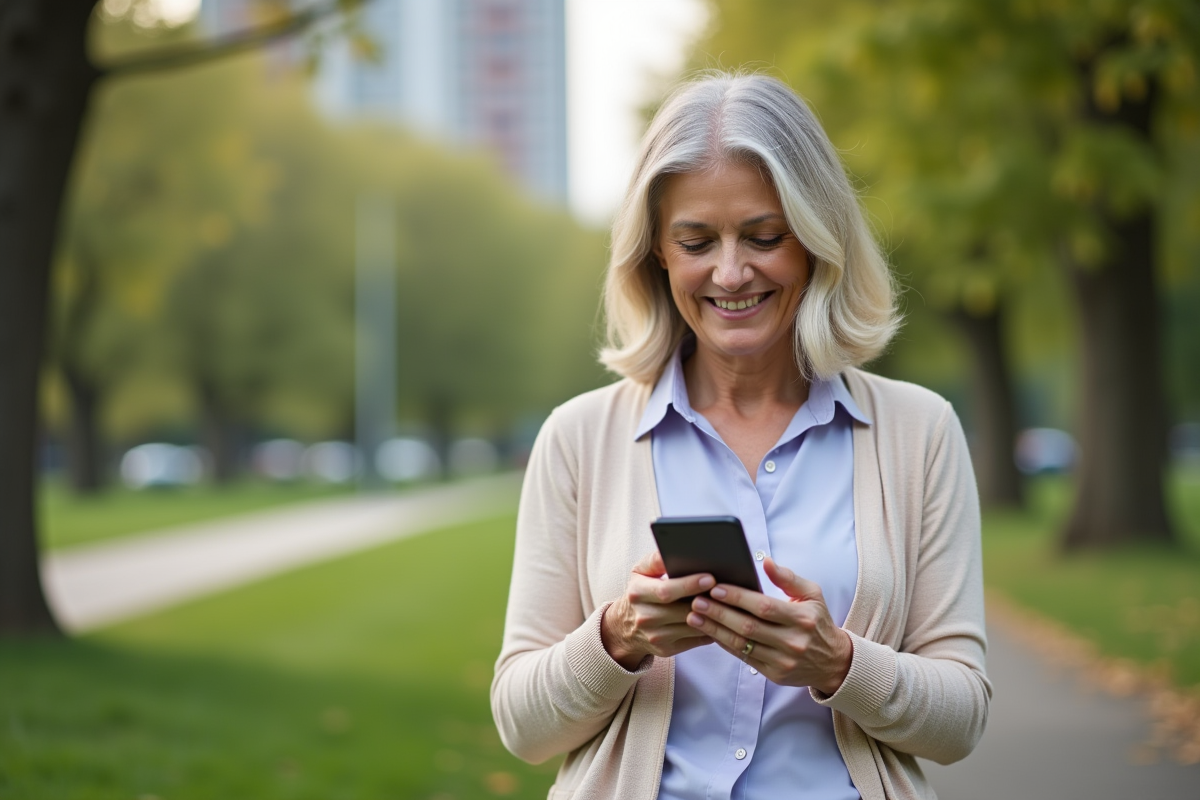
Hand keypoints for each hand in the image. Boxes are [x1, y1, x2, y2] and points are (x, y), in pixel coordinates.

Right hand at [601, 550, 715, 669]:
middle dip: (706, 600)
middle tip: (726, 590)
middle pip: (683, 610)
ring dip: (712, 615)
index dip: (690, 585)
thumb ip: (656, 560)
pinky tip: (720, 618)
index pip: (666, 591)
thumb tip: (672, 551)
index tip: (710, 578)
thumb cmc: (640, 592)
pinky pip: (696, 640)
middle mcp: (645, 617)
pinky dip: (711, 629)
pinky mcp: (667, 649)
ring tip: (727, 603)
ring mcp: (656, 636)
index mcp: (638, 594)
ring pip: (693, 627)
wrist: (625, 626)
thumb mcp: (640, 571)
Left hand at [685, 557, 852, 693]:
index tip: (716, 587)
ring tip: (695, 616)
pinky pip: (744, 657)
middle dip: (719, 612)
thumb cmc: (817, 622)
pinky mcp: (774, 674)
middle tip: (697, 600)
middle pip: (748, 626)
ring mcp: (783, 660)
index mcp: (802, 618)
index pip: (764, 607)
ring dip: (715, 629)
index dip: (738, 597)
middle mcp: (793, 641)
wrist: (833, 662)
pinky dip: (724, 644)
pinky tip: (709, 632)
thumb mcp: (812, 595)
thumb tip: (767, 562)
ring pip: (742, 644)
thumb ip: (788, 578)